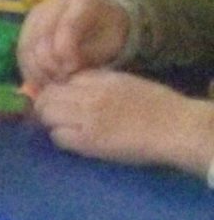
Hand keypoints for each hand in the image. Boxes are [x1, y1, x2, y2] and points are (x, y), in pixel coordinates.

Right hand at [18, 0, 132, 88]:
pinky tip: (39, 80)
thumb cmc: (105, 35)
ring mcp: (37, 13)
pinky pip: (21, 50)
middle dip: (49, 63)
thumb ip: (88, 55)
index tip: (72, 70)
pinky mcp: (27, 26)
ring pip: (27, 44)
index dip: (66, 52)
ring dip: (36, 69)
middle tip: (60, 81)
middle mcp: (55, 2)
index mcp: (82, 1)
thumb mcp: (106, 44)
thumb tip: (66, 69)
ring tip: (50, 83)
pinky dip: (28, 68)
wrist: (98, 23)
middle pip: (42, 35)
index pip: (67, 25)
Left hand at [30, 70, 213, 175]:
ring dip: (50, 121)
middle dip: (46, 104)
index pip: (65, 78)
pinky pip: (58, 136)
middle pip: (49, 94)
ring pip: (47, 114)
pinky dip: (60, 137)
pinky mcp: (87, 141)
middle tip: (53, 114)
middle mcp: (90, 95)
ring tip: (62, 126)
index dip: (58, 88)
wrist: (174, 127)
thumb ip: (101, 82)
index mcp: (102, 78)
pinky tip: (72, 139)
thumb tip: (74, 86)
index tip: (60, 97)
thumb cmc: (157, 106)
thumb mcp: (127, 82)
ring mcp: (87, 118)